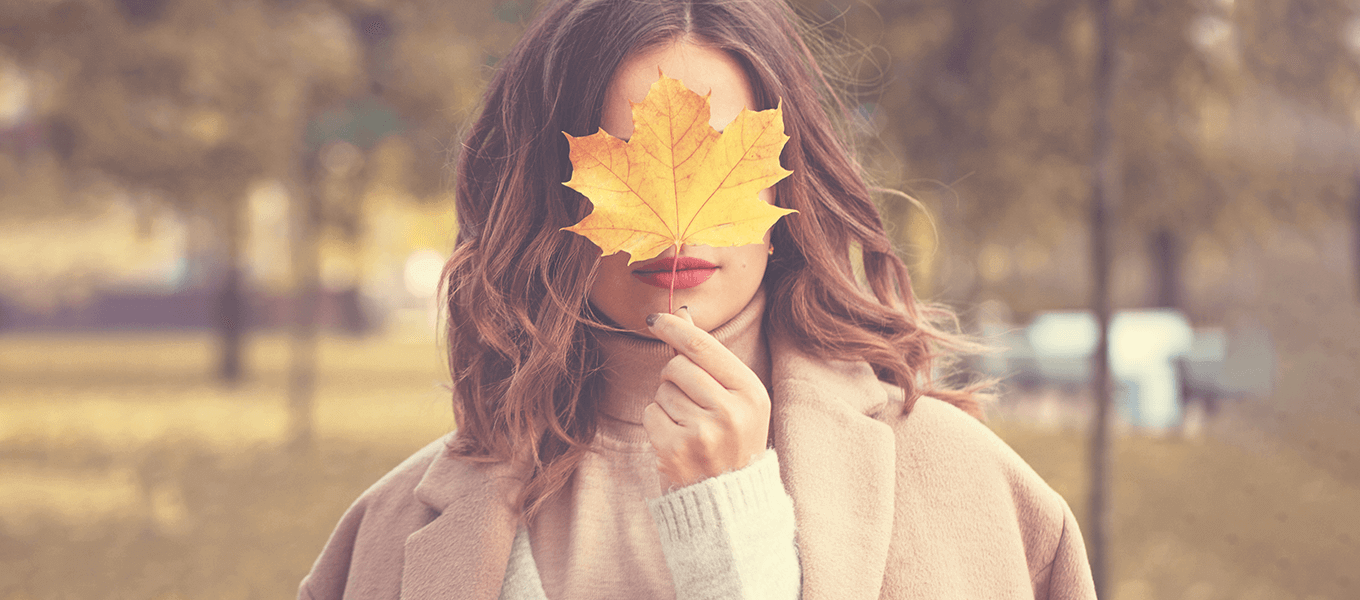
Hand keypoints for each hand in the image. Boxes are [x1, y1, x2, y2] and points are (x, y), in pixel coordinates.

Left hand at [642, 306, 770, 490]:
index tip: (656, 319)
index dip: (675, 328)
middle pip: (678, 366)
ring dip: (667, 403)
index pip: (703, 347)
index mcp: (751, 393)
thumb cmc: (732, 440)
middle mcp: (731, 412)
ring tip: (689, 425)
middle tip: (691, 400)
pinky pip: (650, 413)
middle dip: (675, 377)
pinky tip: (676, 439)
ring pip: (662, 390)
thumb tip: (681, 313)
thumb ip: (709, 357)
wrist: (728, 500)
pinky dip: (657, 422)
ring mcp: (703, 433)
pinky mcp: (676, 451)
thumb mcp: (735, 397)